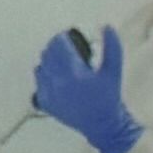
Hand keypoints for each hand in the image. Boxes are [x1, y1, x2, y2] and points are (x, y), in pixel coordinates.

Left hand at [28, 21, 136, 152]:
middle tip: (67, 48)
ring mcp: (50, 94)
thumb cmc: (108, 99)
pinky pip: (38, 82)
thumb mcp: (114, 71)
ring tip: (63, 63)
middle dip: (57, 47)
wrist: (103, 126)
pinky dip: (45, 76)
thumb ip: (112, 47)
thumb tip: (106, 26)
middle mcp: (58, 83)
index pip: (58, 44)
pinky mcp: (46, 103)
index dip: (64, 37)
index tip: (70, 38)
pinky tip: (57, 77)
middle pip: (48, 52)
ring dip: (50, 60)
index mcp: (74, 73)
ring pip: (41, 66)